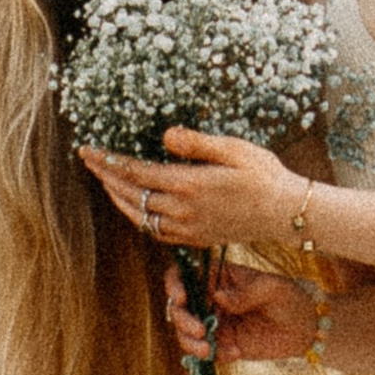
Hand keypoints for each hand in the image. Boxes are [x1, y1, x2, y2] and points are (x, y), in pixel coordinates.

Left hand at [78, 126, 299, 255]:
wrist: (284, 213)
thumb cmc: (263, 174)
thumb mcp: (233, 148)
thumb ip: (196, 143)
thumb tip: (164, 136)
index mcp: (189, 185)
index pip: (136, 173)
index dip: (109, 162)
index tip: (90, 150)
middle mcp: (183, 210)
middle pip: (131, 195)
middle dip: (106, 177)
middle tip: (90, 161)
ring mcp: (188, 228)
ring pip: (140, 217)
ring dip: (118, 199)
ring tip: (106, 182)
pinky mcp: (195, 238)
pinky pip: (156, 231)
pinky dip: (138, 217)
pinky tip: (136, 207)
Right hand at [165, 257, 316, 366]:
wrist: (304, 329)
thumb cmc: (289, 298)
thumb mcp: (272, 289)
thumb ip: (246, 292)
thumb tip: (218, 295)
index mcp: (219, 277)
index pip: (186, 275)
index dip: (175, 284)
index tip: (181, 298)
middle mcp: (211, 299)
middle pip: (179, 307)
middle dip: (182, 321)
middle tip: (200, 332)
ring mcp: (214, 323)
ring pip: (186, 333)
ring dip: (191, 344)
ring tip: (211, 350)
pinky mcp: (222, 344)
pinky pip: (206, 352)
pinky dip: (214, 355)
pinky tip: (235, 354)